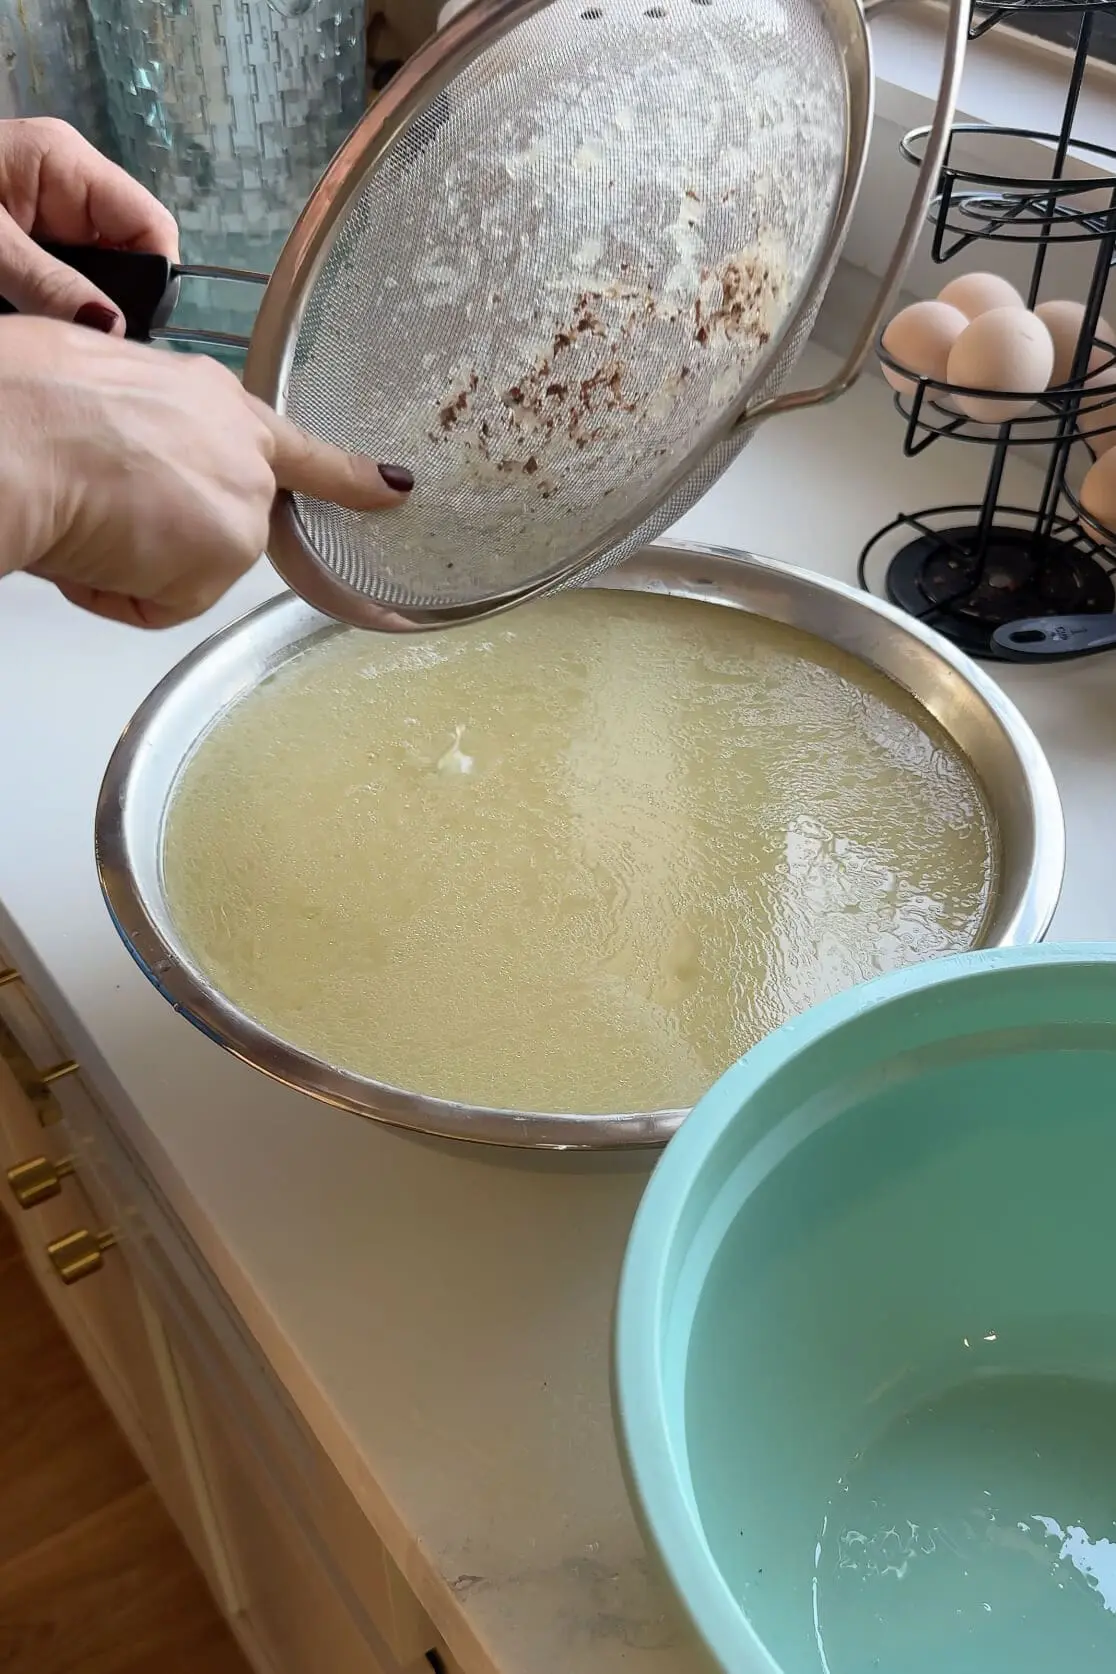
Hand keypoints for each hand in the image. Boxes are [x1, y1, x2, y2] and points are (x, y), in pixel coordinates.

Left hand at [0, 117, 178, 331]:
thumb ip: (49, 285)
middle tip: (90, 352)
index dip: (154, 281)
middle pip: (128, 257)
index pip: (151, 226)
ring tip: (63, 347)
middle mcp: (68, 189)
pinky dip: (53, 312)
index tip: (128, 335)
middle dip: (114, 305)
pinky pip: (61, 285)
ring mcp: (47, 216)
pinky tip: (42, 333)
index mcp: (67, 165)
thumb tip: (113, 331)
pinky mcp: (24, 244)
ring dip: (80, 315)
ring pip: (96, 280)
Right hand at [0, 315, 413, 628]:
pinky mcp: (223, 562)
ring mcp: (242, 511)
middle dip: (159, 535)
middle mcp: (244, 454)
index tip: (393, 488)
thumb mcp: (103, 390)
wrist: (18, 438)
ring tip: (86, 516)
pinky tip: (89, 549)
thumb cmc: (30, 402)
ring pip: (183, 570)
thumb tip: (113, 455)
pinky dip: (111, 593)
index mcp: (213, 400)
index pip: (296, 446)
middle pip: (218, 526)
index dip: (346, 474)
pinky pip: (155, 606)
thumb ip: (145, 429)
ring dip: (127, 562)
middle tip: (99, 505)